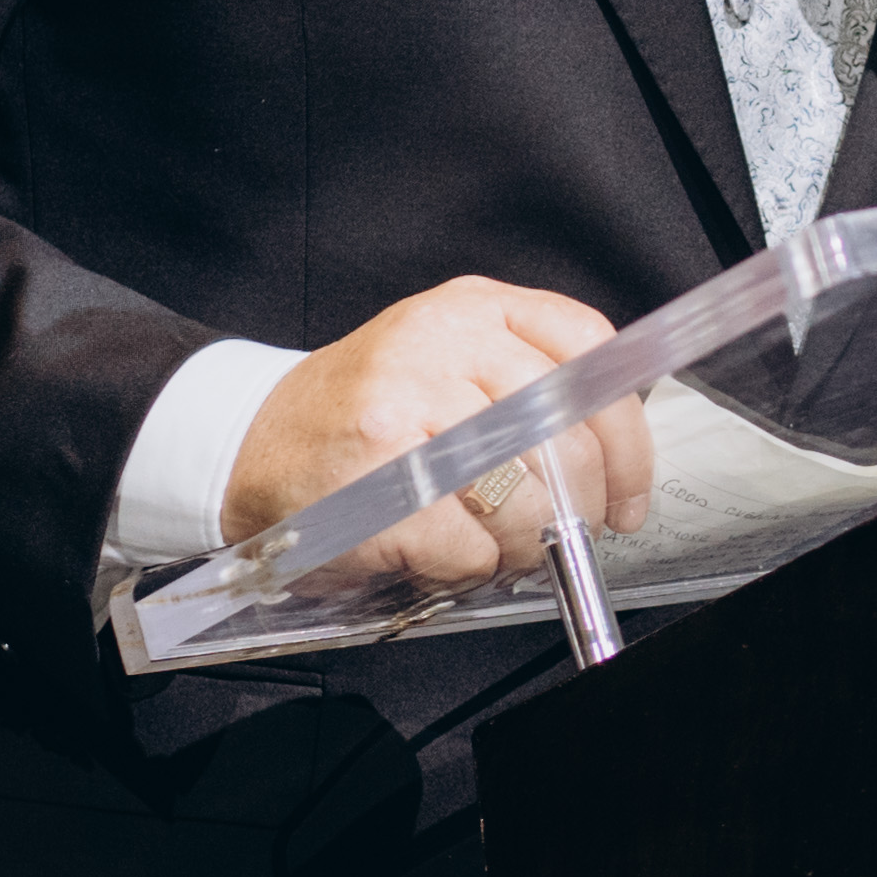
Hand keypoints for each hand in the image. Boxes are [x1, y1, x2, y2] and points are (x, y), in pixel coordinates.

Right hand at [223, 274, 662, 589]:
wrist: (248, 445)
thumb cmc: (360, 418)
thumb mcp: (447, 364)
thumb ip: (527, 384)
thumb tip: (614, 453)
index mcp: (473, 309)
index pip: (589, 353)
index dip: (625, 434)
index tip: (628, 488)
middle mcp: (440, 346)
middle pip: (566, 435)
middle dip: (583, 503)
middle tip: (572, 532)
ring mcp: (404, 409)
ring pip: (524, 496)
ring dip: (526, 543)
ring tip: (500, 546)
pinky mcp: (376, 481)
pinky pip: (468, 545)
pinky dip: (471, 567)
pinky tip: (446, 552)